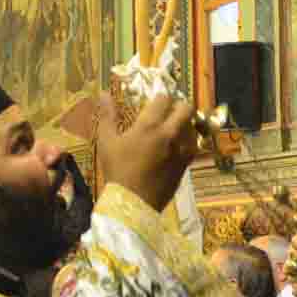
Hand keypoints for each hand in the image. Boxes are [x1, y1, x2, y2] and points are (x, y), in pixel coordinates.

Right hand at [95, 91, 197, 211]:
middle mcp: (170, 134)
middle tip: (169, 112)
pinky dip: (188, 141)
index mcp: (149, 126)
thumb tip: (103, 93)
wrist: (132, 203)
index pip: (163, 99)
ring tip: (173, 128)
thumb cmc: (116, 171)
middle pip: (186, 108)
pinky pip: (194, 145)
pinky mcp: (186, 164)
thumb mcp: (106, 142)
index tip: (154, 102)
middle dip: (179, 106)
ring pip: (192, 126)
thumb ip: (107, 115)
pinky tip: (176, 146)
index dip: (159, 98)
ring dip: (185, 123)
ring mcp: (182, 150)